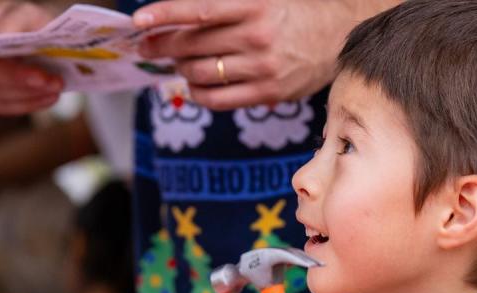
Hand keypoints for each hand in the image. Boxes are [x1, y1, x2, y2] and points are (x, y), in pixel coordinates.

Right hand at [0, 2, 63, 114]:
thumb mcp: (30, 13)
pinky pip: (6, 107)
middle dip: (13, 77)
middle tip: (46, 78)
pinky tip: (50, 96)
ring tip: (56, 84)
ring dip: (28, 93)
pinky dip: (31, 104)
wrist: (59, 47)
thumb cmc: (38, 24)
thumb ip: (14, 20)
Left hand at [131, 0, 372, 109]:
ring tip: (178, 62)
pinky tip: (195, 84)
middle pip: (193, 44)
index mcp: (255, 5)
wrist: (338, 35)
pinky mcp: (268, 93)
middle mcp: (258, 36)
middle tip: (147, 46)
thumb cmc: (293, 12)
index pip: (199, 11)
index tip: (138, 21)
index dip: (165, 14)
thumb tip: (181, 14)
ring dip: (181, 69)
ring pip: (201, 73)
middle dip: (162, 45)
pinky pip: (218, 99)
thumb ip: (225, 5)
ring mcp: (263, 68)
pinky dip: (198, 92)